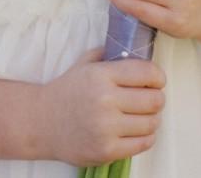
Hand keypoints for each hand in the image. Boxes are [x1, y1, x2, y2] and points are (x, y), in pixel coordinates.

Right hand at [39, 47, 165, 166]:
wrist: (42, 121)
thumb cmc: (68, 90)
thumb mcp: (85, 63)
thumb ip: (111, 53)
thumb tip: (138, 49)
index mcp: (101, 75)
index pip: (147, 72)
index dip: (158, 76)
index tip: (157, 80)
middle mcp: (105, 101)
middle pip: (154, 100)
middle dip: (157, 97)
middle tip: (152, 98)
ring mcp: (106, 128)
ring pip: (151, 123)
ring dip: (153, 118)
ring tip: (144, 114)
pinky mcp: (106, 151)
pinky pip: (143, 144)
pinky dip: (146, 136)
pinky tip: (137, 130)